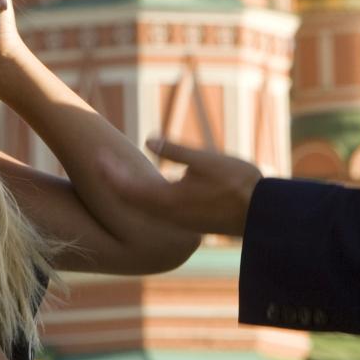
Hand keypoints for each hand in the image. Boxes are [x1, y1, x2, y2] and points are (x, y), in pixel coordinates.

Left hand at [99, 138, 261, 236]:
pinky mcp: (186, 221)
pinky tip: (145, 186)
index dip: (110, 174)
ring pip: (141, 207)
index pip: (128, 189)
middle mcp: (168, 214)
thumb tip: (148, 138)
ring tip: (116, 171)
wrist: (262, 213)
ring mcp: (177, 221)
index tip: (97, 157)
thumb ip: (176, 151)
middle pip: (129, 200)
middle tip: (100, 161)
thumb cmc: (238, 183)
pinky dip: (142, 197)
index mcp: (170, 200)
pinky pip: (154, 211)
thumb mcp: (206, 161)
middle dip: (113, 181)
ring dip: (126, 190)